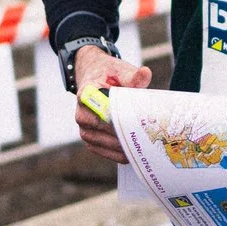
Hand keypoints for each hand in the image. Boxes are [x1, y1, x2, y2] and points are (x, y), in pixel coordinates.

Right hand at [73, 45, 152, 163]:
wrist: (94, 78)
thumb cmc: (110, 75)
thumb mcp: (121, 70)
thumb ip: (132, 75)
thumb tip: (145, 73)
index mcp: (86, 93)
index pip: (99, 107)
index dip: (116, 115)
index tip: (134, 120)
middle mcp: (81, 112)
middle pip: (102, 127)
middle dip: (123, 132)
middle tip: (145, 138)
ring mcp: (84, 128)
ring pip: (102, 142)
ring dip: (121, 146)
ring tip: (142, 148)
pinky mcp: (90, 139)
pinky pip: (102, 151)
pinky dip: (116, 154)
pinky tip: (133, 154)